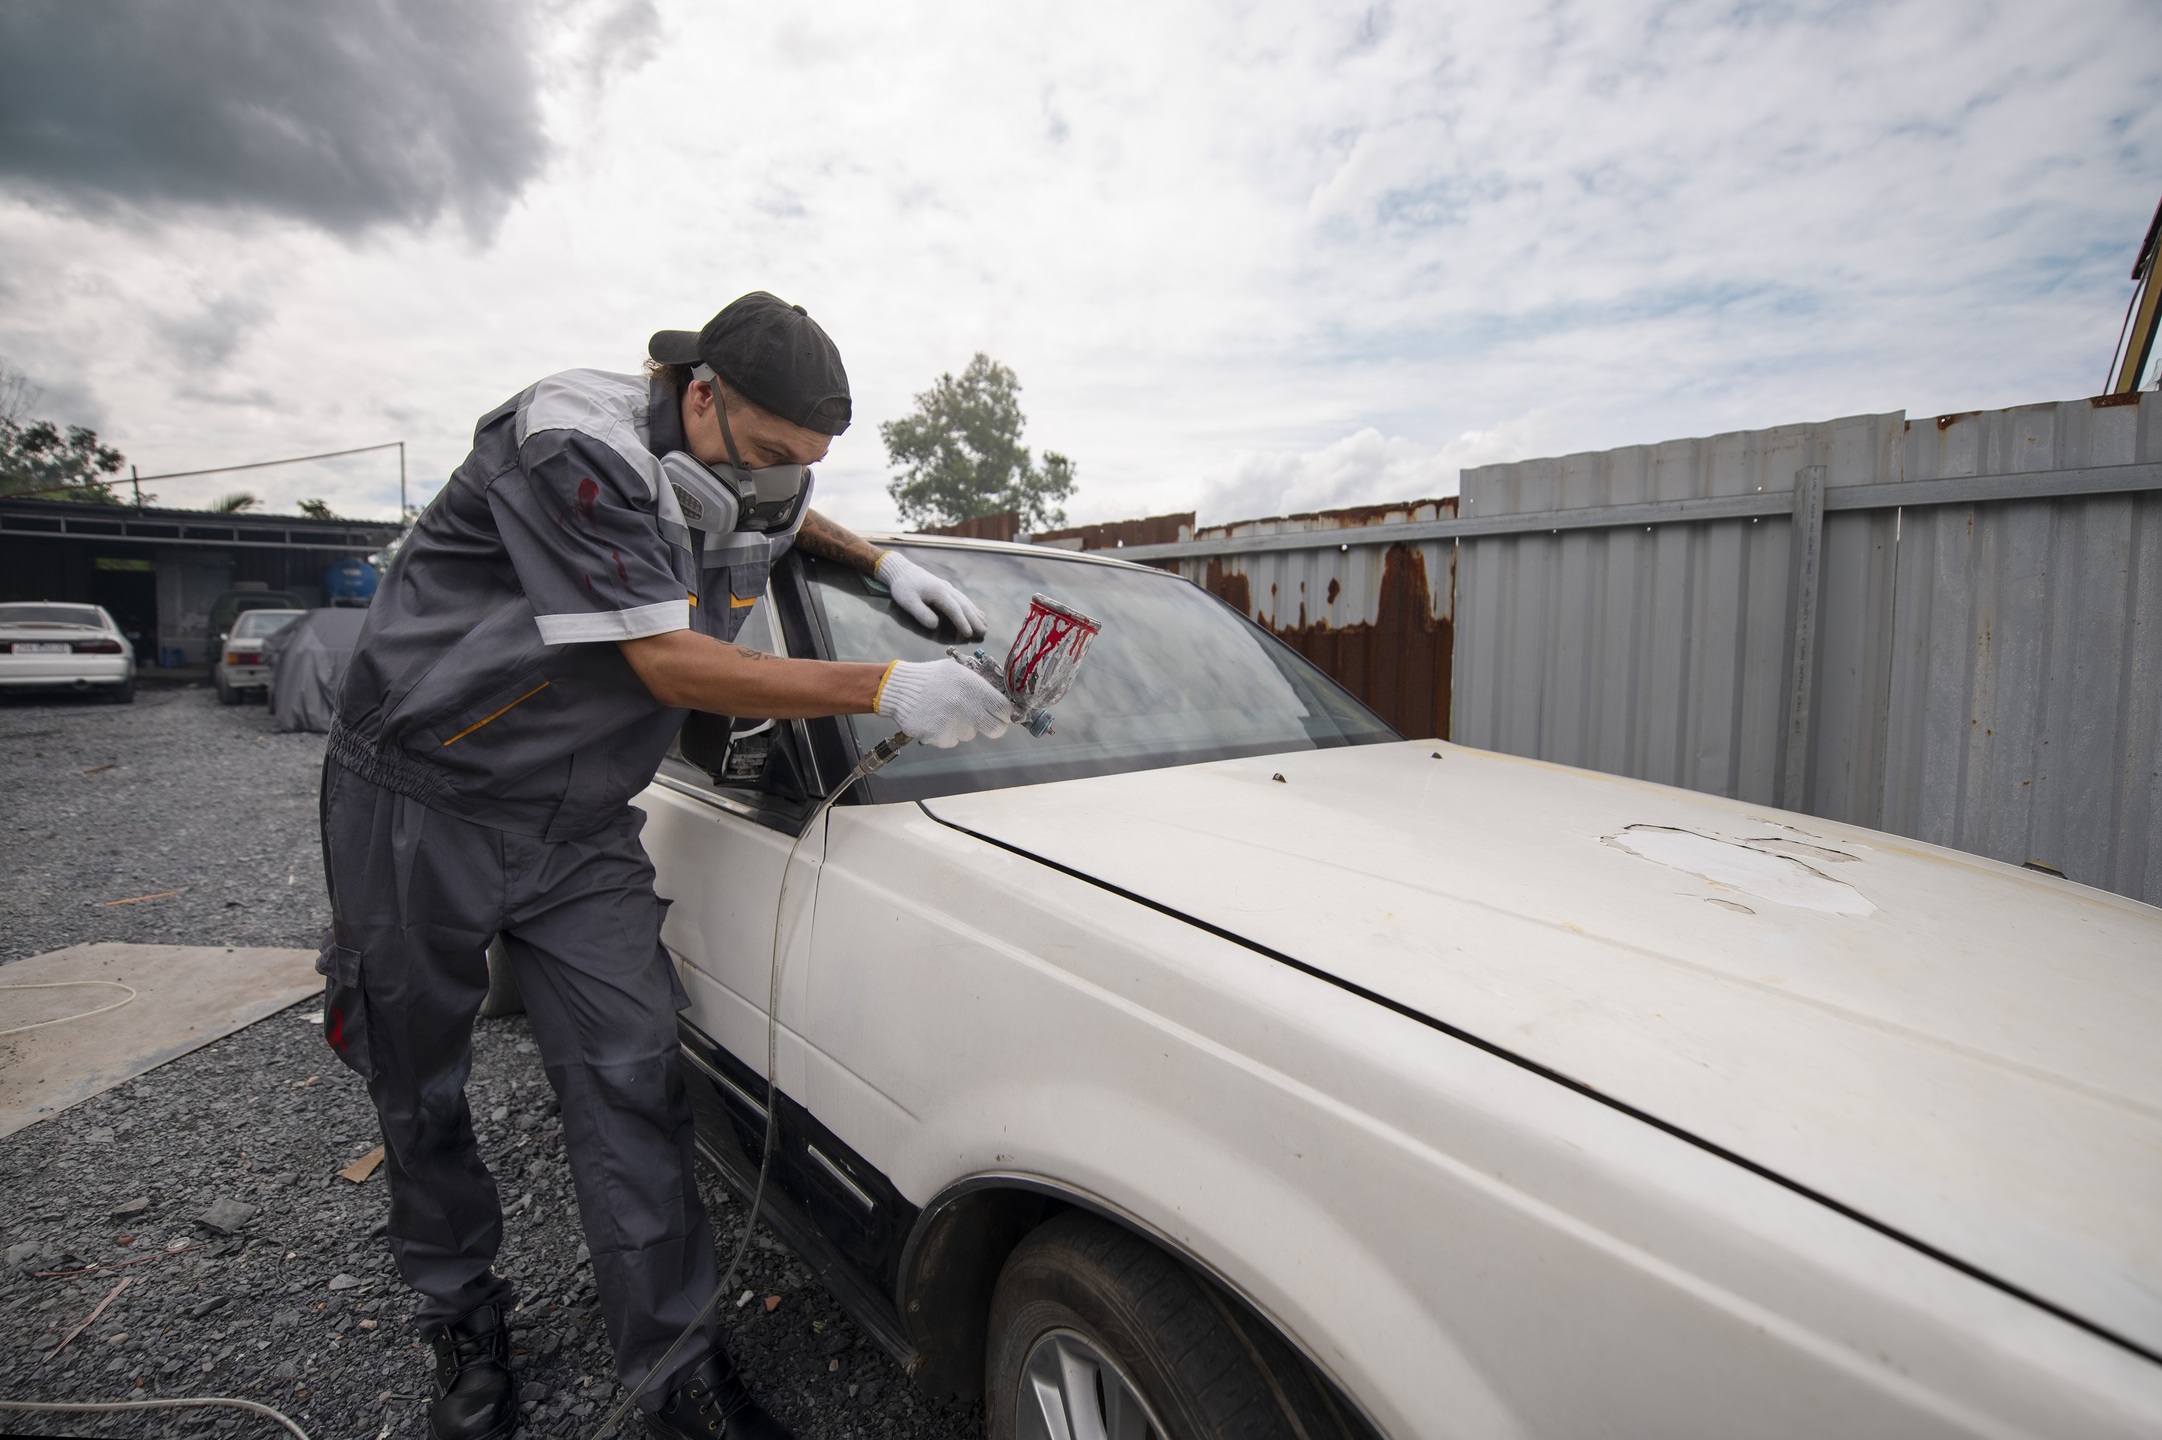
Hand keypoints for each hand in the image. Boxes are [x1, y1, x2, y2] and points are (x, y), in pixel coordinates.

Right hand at [874, 659, 1009, 747]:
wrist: (900, 689)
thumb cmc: (932, 678)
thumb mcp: (959, 672)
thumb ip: (980, 686)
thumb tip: (1001, 701)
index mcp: (974, 687)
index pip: (1004, 709)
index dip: (1005, 714)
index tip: (1002, 715)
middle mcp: (967, 707)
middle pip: (995, 729)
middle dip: (992, 726)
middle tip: (983, 721)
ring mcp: (953, 724)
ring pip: (969, 734)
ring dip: (962, 727)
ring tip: (944, 711)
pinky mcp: (940, 737)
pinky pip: (951, 740)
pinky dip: (945, 733)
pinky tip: (934, 719)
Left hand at [876, 552, 987, 637]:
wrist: (902, 570)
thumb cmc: (903, 587)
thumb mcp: (908, 602)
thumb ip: (921, 613)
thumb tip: (935, 625)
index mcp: (938, 592)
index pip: (953, 609)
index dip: (962, 622)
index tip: (969, 633)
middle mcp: (947, 589)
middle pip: (964, 606)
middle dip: (974, 620)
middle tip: (983, 632)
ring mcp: (948, 588)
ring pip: (965, 601)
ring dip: (975, 614)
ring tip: (984, 625)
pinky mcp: (946, 588)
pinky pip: (962, 598)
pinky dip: (971, 607)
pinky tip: (977, 613)